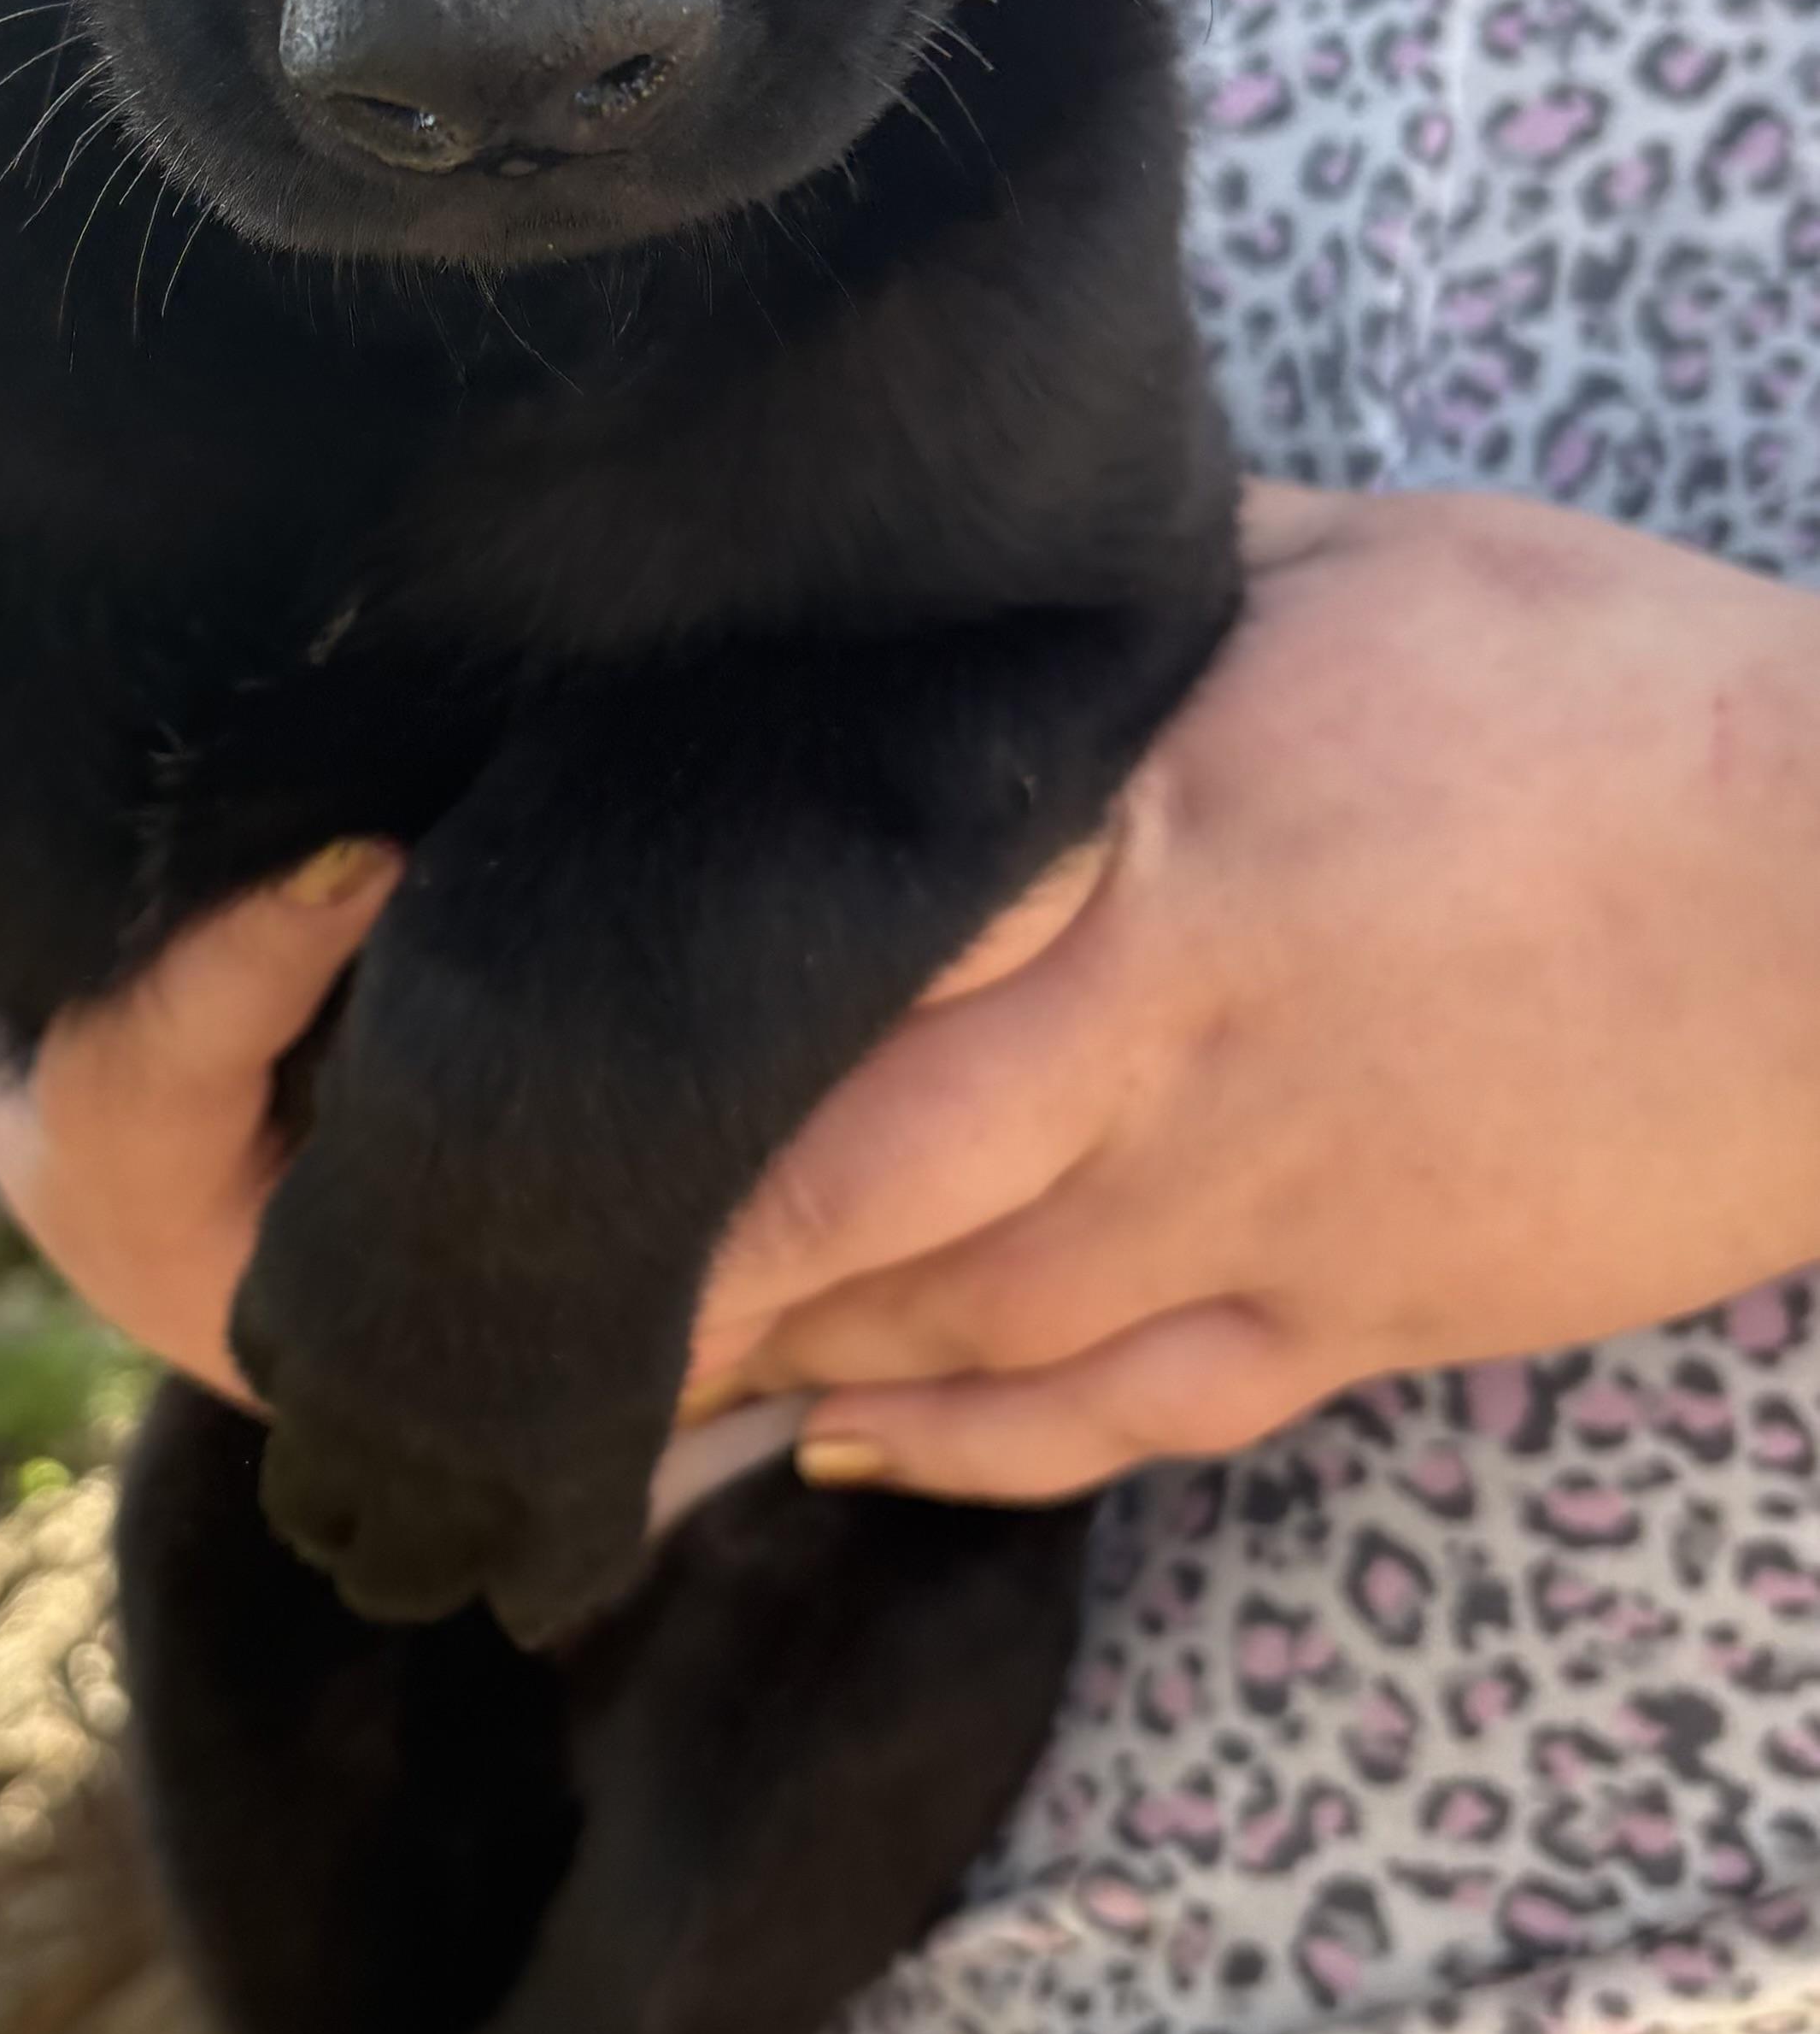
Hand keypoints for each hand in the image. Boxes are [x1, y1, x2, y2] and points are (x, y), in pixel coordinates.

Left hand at [0, 481, 1819, 1511]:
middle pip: (835, 1197)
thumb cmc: (1604, 696)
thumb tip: (918, 590)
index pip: (826, 965)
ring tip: (547, 1426)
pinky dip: (957, 1446)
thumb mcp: (1340, 580)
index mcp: (1140, 851)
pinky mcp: (1348, 1319)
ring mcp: (1254, 1214)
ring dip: (747, 1387)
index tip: (447, 1054)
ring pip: (946, 1339)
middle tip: (428, 1307)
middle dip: (627, 1271)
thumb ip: (1103, 620)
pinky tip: (838, 1453)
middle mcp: (1159, 1055)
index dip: (630, 1039)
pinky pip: (1112, 1413)